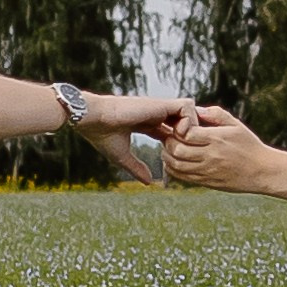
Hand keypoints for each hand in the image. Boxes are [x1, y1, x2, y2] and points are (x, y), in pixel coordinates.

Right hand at [75, 91, 192, 187]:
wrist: (94, 120)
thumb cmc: (102, 136)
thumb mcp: (121, 156)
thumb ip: (136, 167)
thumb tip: (149, 182)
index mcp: (146, 122)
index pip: (170, 129)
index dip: (178, 141)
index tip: (178, 157)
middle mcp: (155, 114)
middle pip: (184, 118)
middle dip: (191, 133)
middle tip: (189, 150)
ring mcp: (159, 108)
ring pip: (189, 111)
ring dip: (192, 126)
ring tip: (184, 143)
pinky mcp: (161, 104)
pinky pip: (187, 106)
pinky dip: (189, 120)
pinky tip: (179, 135)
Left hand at [156, 106, 274, 191]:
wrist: (262, 171)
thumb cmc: (249, 145)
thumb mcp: (236, 125)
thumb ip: (215, 115)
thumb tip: (195, 110)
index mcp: (217, 138)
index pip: (186, 133)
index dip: (176, 129)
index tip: (176, 126)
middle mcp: (210, 155)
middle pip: (177, 150)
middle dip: (168, 142)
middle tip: (168, 137)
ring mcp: (208, 170)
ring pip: (177, 165)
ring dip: (167, 156)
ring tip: (168, 149)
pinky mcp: (207, 182)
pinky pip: (183, 177)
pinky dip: (173, 169)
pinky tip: (173, 162)